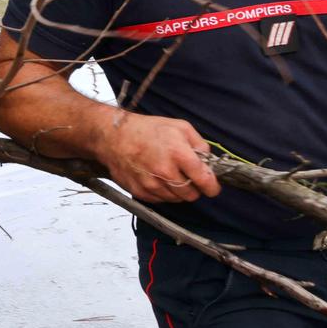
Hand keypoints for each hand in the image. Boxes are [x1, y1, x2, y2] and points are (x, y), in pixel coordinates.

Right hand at [92, 111, 220, 202]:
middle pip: (191, 194)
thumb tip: (209, 161)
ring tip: (172, 175)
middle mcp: (165, 172)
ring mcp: (151, 184)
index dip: (212, 187)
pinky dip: (164, 193)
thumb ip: (200, 144)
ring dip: (179, 192)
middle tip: (189, 178)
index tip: (213, 188)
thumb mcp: (180, 127)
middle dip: (195, 188)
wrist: (114, 136)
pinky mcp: (140, 192)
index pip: (204, 180)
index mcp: (179, 153)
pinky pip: (160, 200)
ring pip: (176, 199)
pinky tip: (159, 179)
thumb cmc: (148, 130)